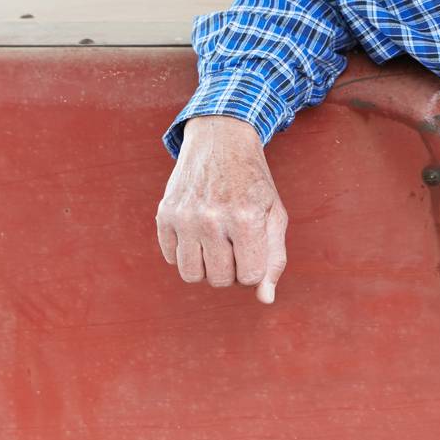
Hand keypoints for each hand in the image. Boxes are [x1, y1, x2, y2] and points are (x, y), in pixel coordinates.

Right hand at [156, 115, 288, 303]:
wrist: (220, 139)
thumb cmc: (252, 182)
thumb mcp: (274, 214)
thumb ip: (274, 259)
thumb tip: (266, 299)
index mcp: (245, 218)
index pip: (249, 276)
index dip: (253, 266)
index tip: (253, 245)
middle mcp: (211, 219)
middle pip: (220, 280)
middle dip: (231, 268)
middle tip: (234, 241)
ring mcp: (184, 217)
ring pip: (192, 276)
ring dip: (206, 266)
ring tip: (215, 242)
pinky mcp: (164, 214)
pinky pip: (171, 258)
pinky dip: (185, 251)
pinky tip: (197, 230)